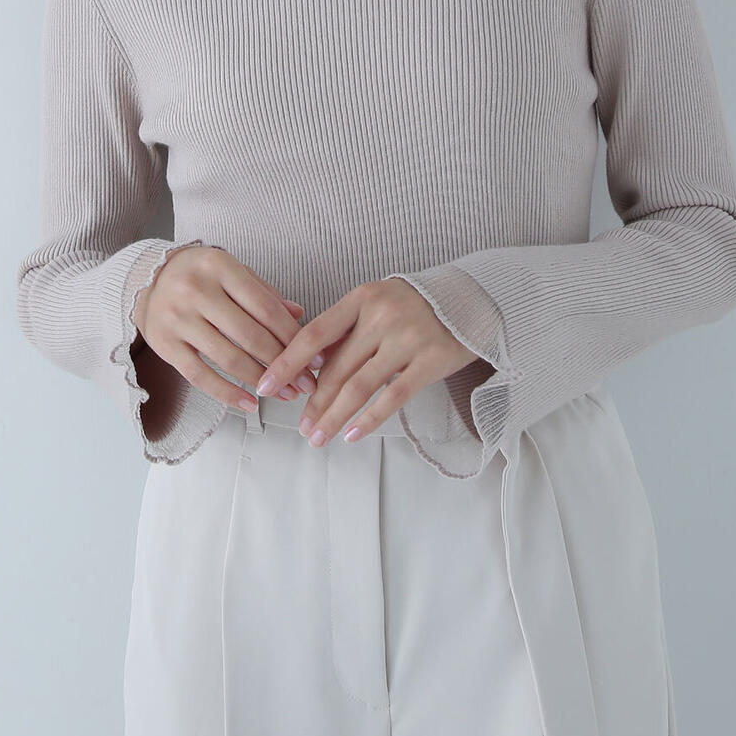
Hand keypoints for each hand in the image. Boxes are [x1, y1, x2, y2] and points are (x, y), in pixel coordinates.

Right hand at [133, 245, 321, 413]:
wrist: (146, 278)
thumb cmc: (198, 274)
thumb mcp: (231, 271)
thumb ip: (264, 292)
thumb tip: (299, 316)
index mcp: (219, 267)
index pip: (266, 308)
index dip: (294, 337)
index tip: (314, 359)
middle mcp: (196, 290)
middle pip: (250, 336)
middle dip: (283, 365)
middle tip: (305, 384)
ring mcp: (177, 318)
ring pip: (228, 358)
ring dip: (261, 381)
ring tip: (284, 395)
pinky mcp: (164, 344)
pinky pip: (200, 375)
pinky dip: (227, 393)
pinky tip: (249, 403)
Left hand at [254, 277, 480, 445]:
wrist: (471, 299)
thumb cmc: (413, 305)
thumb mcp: (375, 303)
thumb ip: (345, 329)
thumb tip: (308, 365)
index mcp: (361, 298)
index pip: (314, 334)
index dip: (286, 362)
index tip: (265, 384)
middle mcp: (381, 316)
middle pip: (336, 368)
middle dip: (313, 402)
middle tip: (300, 426)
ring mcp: (407, 339)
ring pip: (359, 387)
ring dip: (334, 416)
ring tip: (318, 437)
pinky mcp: (431, 361)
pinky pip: (392, 397)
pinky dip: (369, 420)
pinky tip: (352, 435)